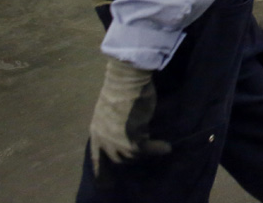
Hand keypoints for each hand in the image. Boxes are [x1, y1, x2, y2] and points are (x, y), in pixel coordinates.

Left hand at [89, 57, 171, 174]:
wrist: (126, 79)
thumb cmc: (120, 88)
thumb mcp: (111, 110)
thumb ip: (114, 124)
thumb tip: (127, 131)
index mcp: (96, 131)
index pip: (96, 158)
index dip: (101, 171)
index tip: (105, 183)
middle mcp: (103, 139)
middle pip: (117, 158)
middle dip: (130, 157)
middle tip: (144, 151)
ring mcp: (117, 141)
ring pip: (133, 155)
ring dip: (146, 152)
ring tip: (159, 148)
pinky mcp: (133, 139)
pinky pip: (147, 149)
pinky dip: (158, 149)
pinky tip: (167, 147)